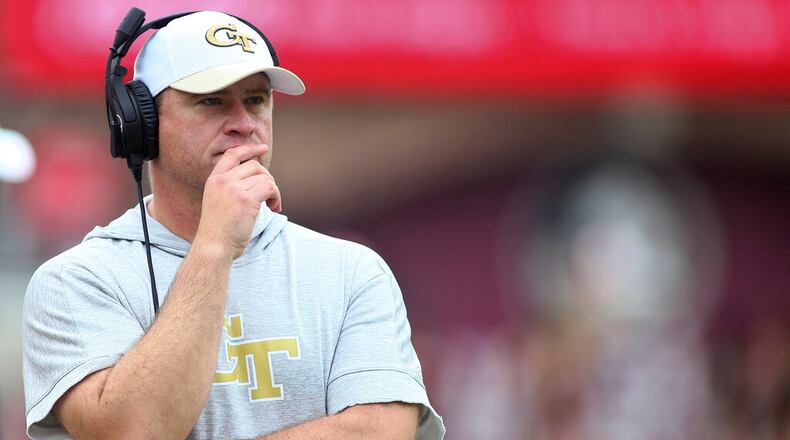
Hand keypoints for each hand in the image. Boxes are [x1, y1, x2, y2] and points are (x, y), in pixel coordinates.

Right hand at [194, 144, 280, 261]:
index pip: (233, 155)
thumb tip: (258, 177)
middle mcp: (223, 181)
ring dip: (273, 191)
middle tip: (270, 195)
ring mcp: (234, 189)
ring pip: (264, 177)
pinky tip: (274, 208)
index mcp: (214, 180)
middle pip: (254, 166)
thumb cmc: (219, 230)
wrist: (214, 246)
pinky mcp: (246, 200)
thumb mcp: (218, 201)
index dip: (249, 148)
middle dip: (267, 177)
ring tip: (272, 205)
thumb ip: (231, 187)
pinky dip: (276, 197)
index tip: (263, 148)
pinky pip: (270, 188)